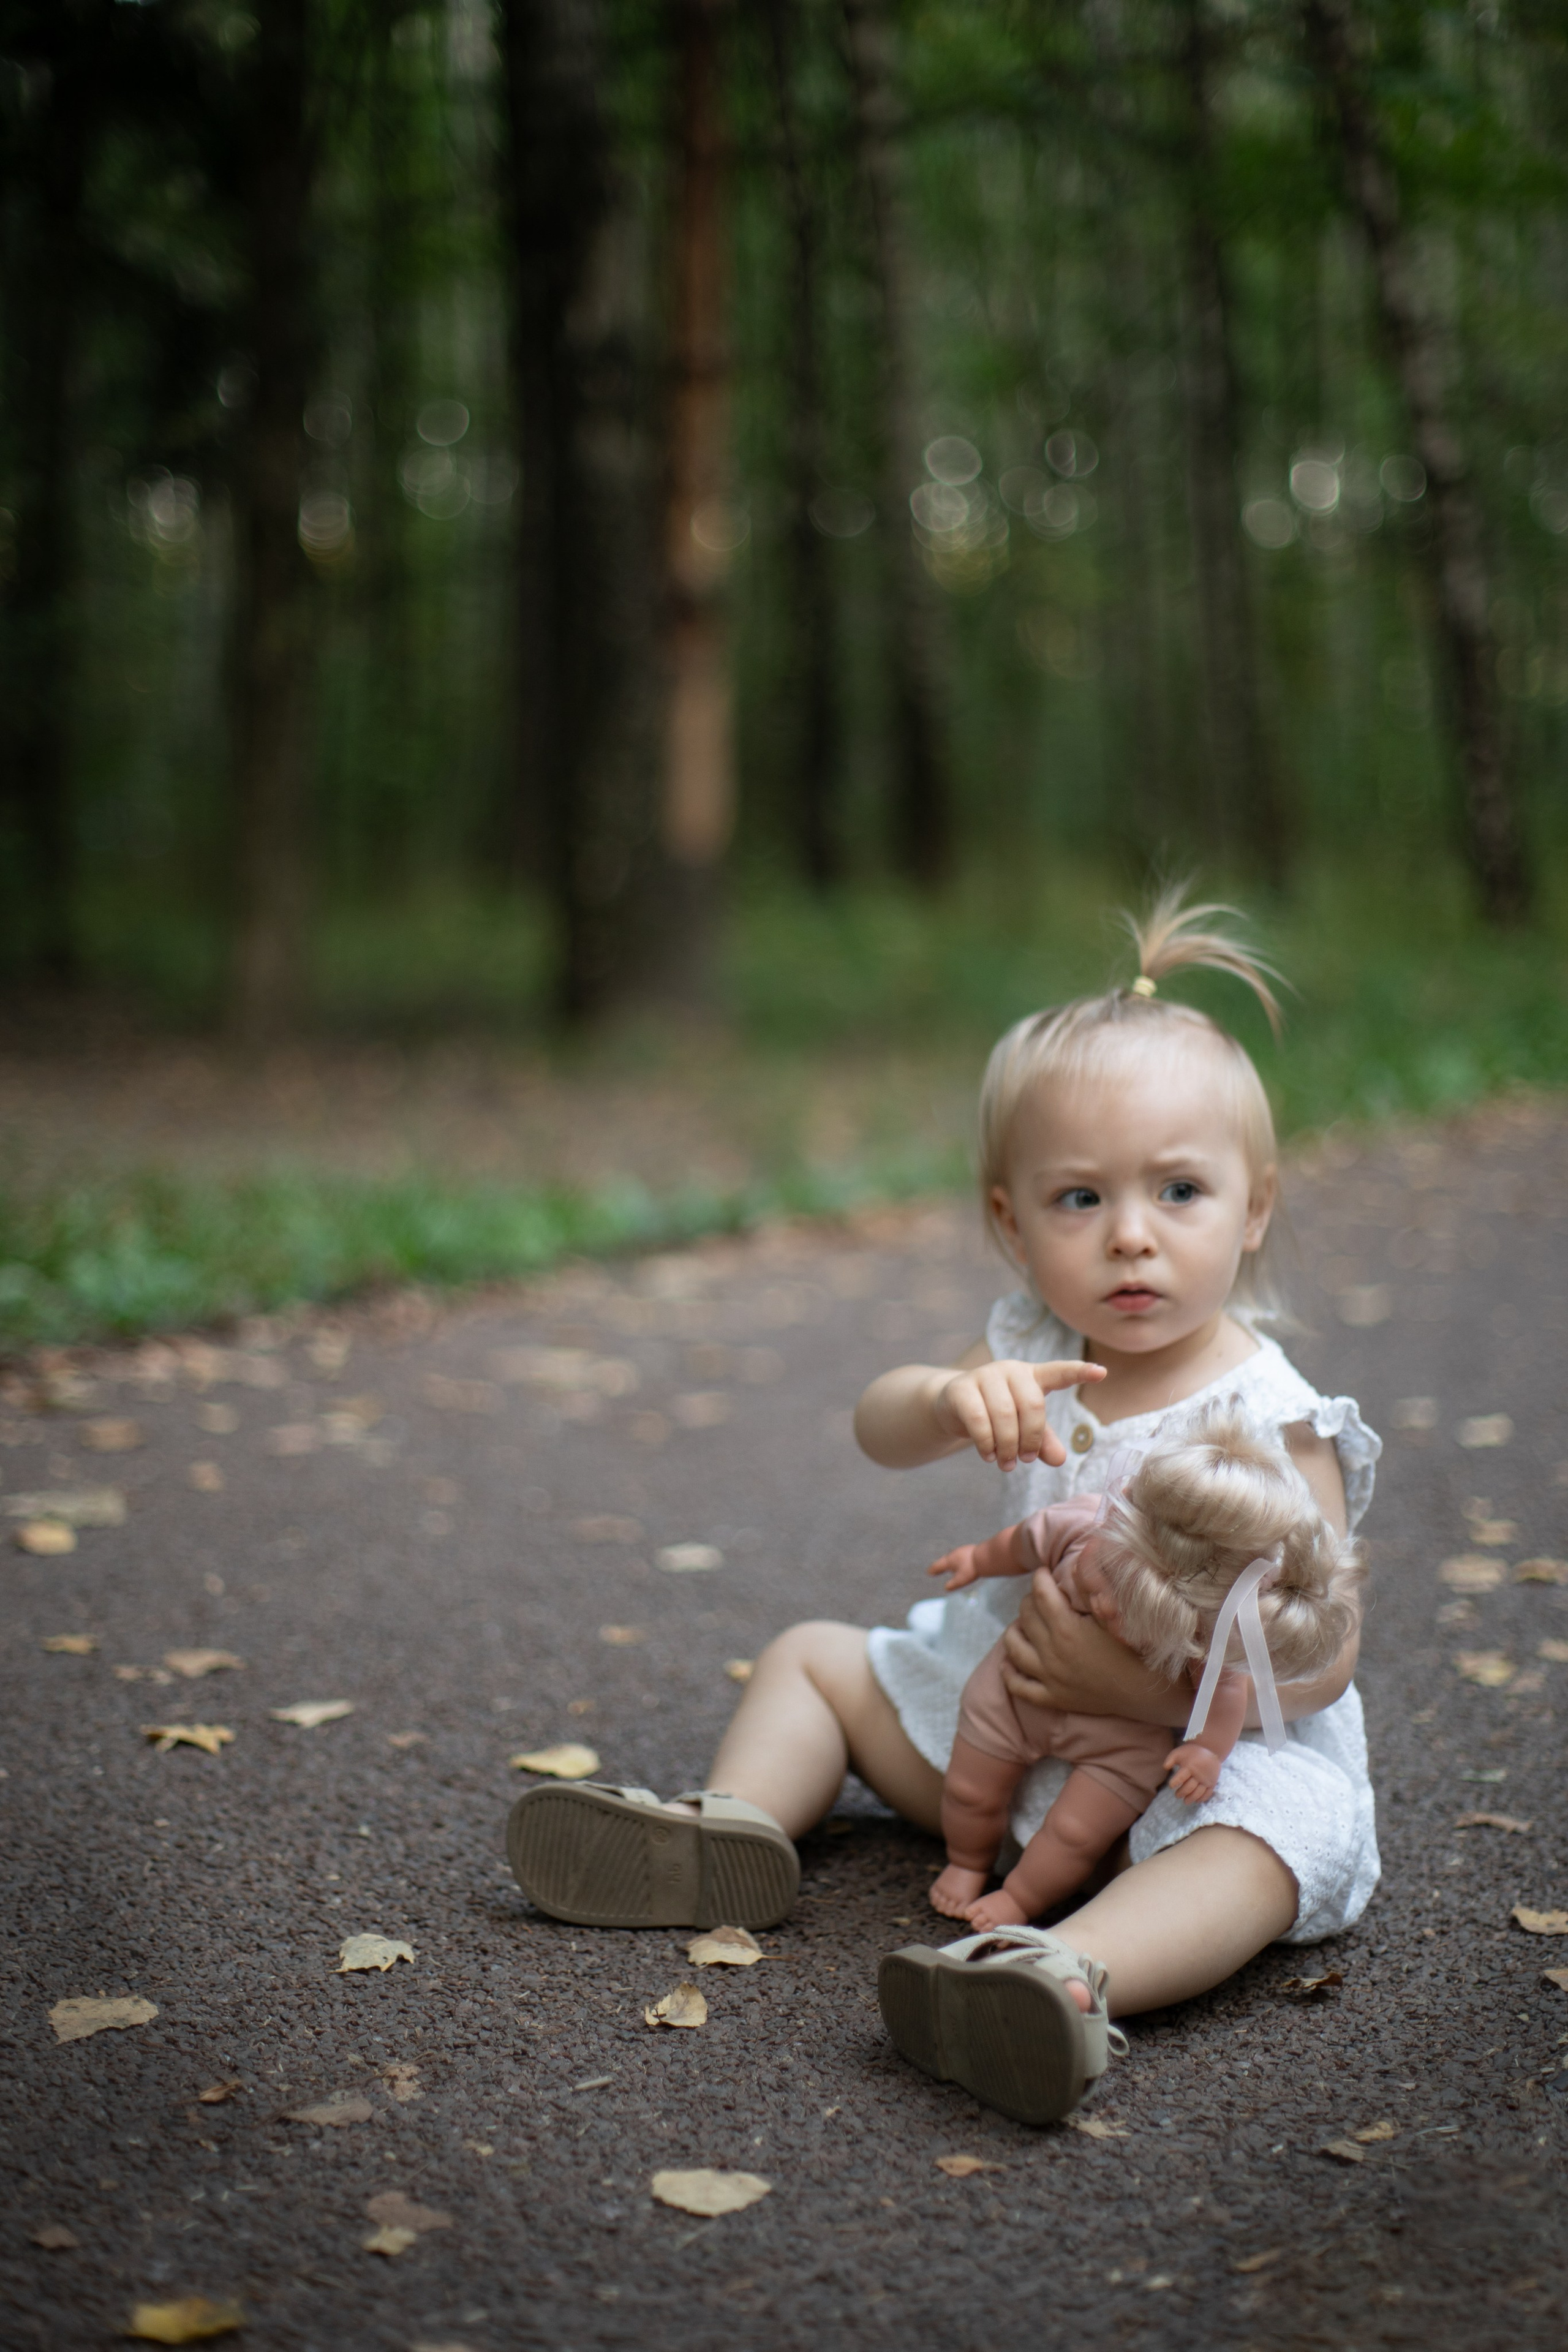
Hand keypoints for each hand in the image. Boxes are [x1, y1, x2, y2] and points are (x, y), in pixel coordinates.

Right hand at [929, 1544, 980, 1590]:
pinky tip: (963, 1562)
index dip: (933, 1570)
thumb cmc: (971, 1569)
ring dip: (950, 1562)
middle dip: (940, 1565)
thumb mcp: (960, 1580)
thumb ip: (952, 1584)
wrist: (985, 1556)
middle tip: (936, 1570)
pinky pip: (961, 1555)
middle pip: (945, 1560)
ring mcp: (963, 1551)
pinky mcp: (971, 1550)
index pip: (938, 1566)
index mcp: (949, 1560)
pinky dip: (958, 1560)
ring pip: (953, 1557)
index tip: (929, 1572)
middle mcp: (954, 1554)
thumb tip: (946, 1588)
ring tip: (949, 1566)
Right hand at [931, 1357, 1104, 1474]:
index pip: (1059, 1372)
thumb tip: (1059, 1459)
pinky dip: (986, 1443)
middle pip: (1032, 1405)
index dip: (1080, 1372)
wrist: (951, 1407)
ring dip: (1007, 1446)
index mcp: (1032, 1377)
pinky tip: (989, 1455)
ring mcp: (984, 1376)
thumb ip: (1043, 1440)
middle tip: (1025, 1460)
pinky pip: (978, 1419)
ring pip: (1004, 1414)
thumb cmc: (996, 1416)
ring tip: (1006, 1464)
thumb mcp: (1023, 1427)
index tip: (1102, 1373)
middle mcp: (1010, 1370)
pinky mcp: (960, 1389)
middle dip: (1031, 1438)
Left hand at [1002, 1568, 1185, 1724]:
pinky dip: (1009, 1673)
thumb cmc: (1136, 1649)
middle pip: (1025, 1617)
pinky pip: (1019, 1687)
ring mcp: (1050, 1678)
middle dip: (1030, 1600)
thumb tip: (1080, 1558)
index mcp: (1067, 1629)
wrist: (1148, 1692)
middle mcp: (1052, 1653)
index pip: (1040, 1594)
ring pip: (1014, 1649)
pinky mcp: (1053, 1698)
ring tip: (1024, 1623)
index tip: (1044, 1572)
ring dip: (1014, 1631)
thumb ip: (1093, 1588)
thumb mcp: (1115, 1615)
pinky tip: (1009, 1662)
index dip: (1040, 1578)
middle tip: (1041, 1596)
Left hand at [1163, 1742, 1220, 1802]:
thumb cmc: (1191, 1752)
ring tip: (1185, 1801)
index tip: (1171, 1786)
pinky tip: (1197, 1800)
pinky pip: (1208, 1793)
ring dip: (1191, 1798)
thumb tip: (1165, 1768)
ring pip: (1198, 1792)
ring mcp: (1206, 1780)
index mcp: (1189, 1767)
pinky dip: (1202, 1798)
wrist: (1210, 1750)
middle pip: (1189, 1787)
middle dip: (1182, 1793)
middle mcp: (1198, 1775)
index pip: (1181, 1777)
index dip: (1175, 1782)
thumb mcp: (1179, 1752)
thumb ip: (1170, 1760)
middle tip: (1177, 1795)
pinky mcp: (1212, 1783)